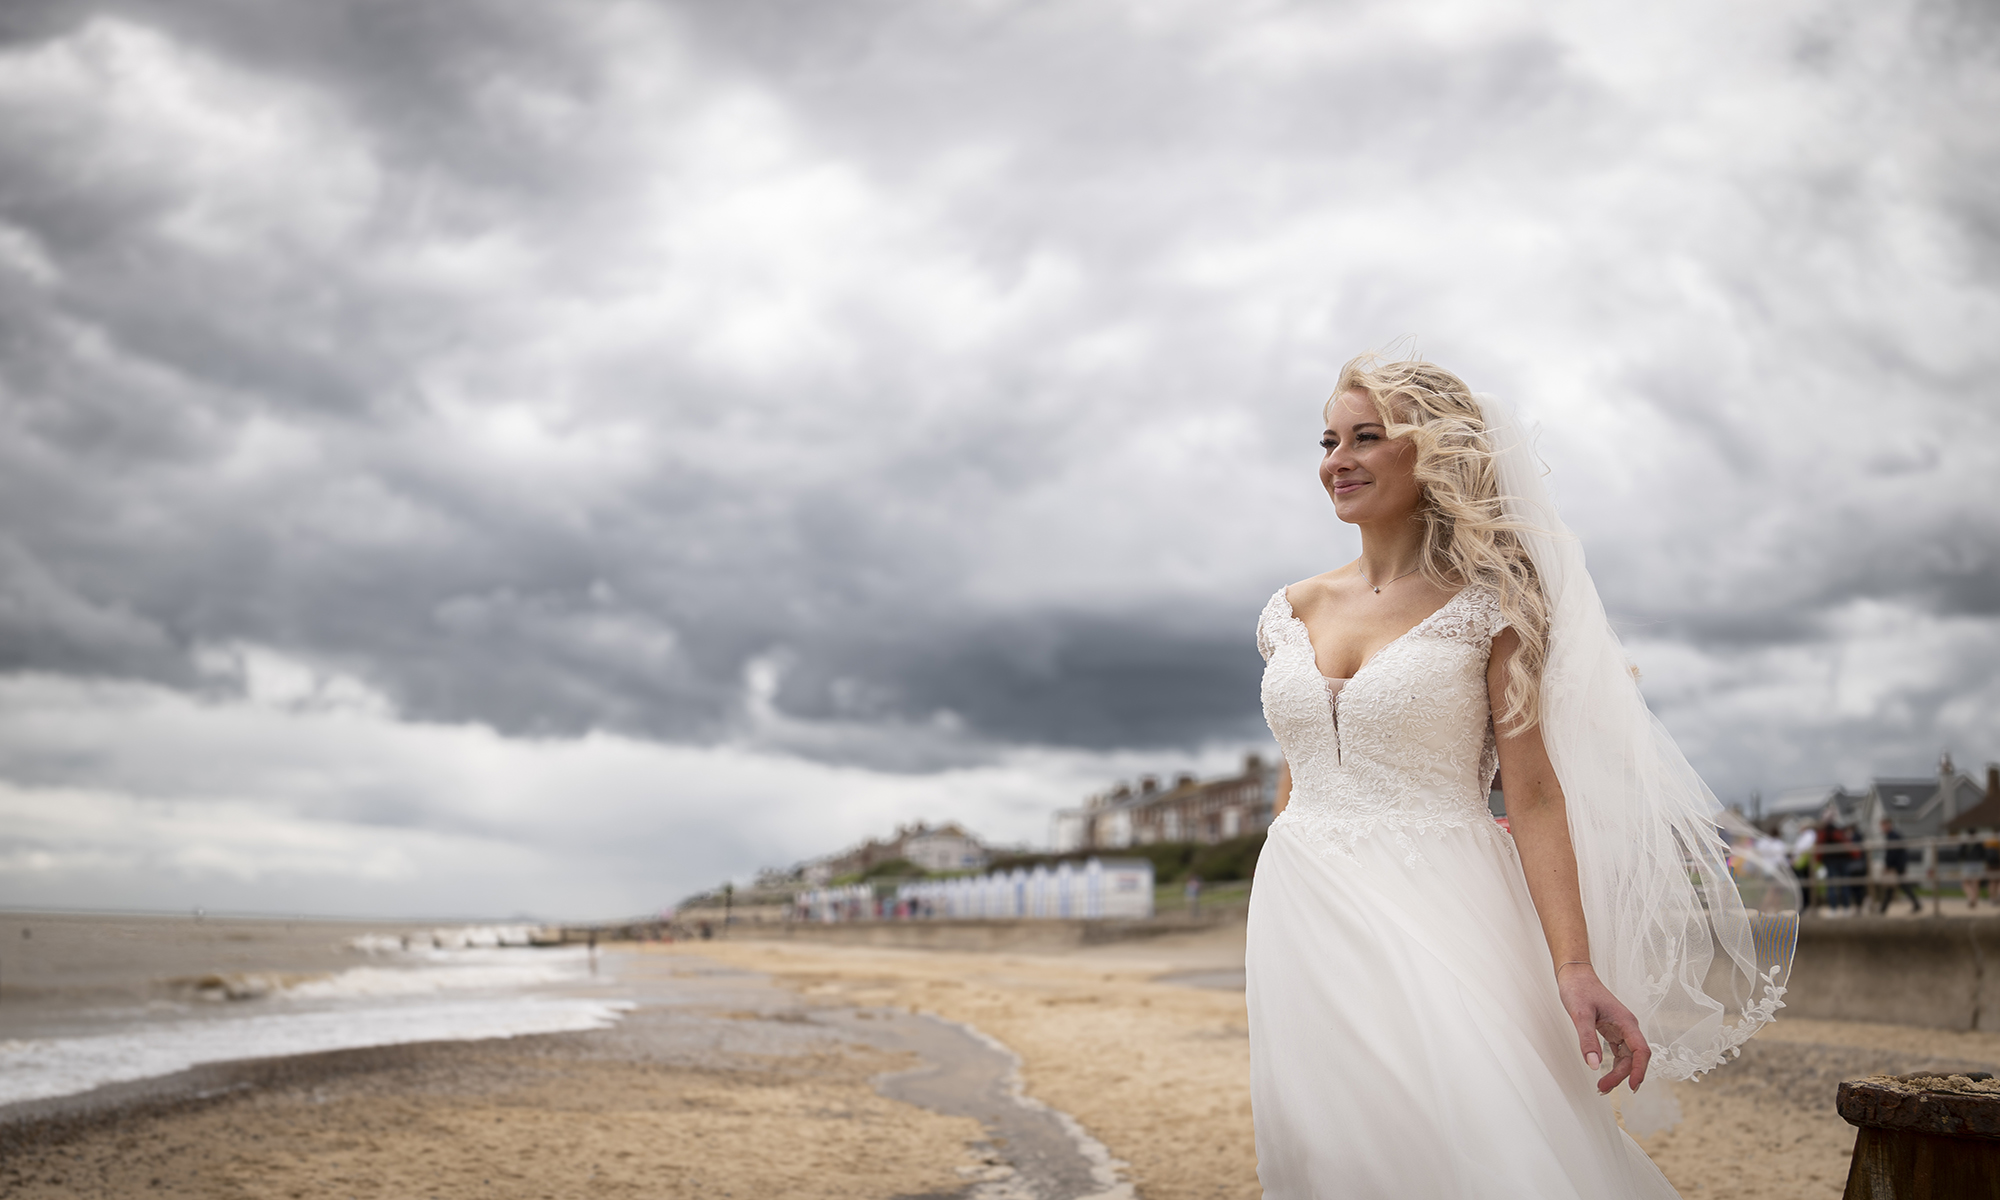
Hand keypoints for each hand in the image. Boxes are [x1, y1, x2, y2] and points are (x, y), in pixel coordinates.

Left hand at [1556, 964, 1650, 1094]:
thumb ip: (1587, 1039)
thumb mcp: (1580, 1014)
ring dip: (1618, 1073)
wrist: (1574, 974)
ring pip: (1627, 1057)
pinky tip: (1605, 1073)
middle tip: (1602, 1088)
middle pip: (1633, 1058)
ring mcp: (1621, 1029)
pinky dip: (1614, 1065)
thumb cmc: (1579, 989)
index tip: (1632, 1087)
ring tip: (1602, 1086)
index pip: (1641, 1051)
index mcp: (1626, 1021)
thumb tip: (1594, 1065)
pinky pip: (1619, 1052)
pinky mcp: (1612, 1030)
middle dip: (1622, 1076)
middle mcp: (1627, 1026)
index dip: (1640, 1071)